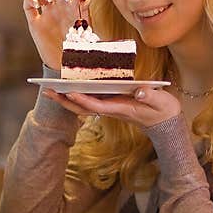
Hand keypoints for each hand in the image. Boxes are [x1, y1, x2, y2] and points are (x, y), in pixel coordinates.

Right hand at [22, 0, 89, 69]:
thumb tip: (86, 1)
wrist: (64, 67)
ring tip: (48, 0)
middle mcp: (61, 8)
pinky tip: (35, 5)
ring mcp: (47, 14)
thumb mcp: (86, 35)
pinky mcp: (35, 22)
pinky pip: (28, 4)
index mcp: (75, 10)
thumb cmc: (77, 52)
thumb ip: (86, 18)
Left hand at [41, 86, 181, 128]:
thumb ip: (152, 96)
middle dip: (65, 101)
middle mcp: (112, 109)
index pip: (97, 106)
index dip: (82, 100)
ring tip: (50, 89)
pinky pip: (90, 101)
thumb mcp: (163, 102)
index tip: (69, 92)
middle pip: (83, 108)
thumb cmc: (165, 112)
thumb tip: (141, 92)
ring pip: (84, 106)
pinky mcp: (112, 104)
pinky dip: (77, 95)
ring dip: (67, 99)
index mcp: (121, 109)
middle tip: (46, 91)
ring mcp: (111, 108)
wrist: (166, 125)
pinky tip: (69, 87)